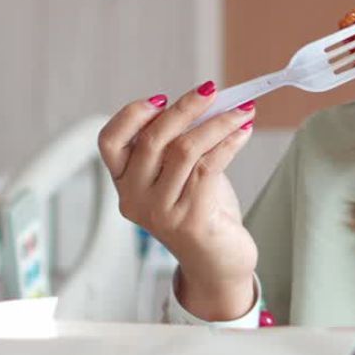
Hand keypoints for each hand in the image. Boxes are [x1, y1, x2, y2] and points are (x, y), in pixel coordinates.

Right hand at [98, 81, 258, 318]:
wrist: (218, 263)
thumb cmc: (201, 210)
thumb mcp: (182, 173)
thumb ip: (181, 142)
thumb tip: (206, 101)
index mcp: (125, 184)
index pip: (110, 142)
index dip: (131, 115)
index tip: (161, 98)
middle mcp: (134, 199)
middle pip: (152, 139)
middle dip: (185, 108)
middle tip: (211, 91)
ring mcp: (160, 212)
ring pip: (185, 150)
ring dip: (218, 123)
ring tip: (242, 111)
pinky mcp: (189, 220)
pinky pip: (209, 166)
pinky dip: (230, 142)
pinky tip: (244, 131)